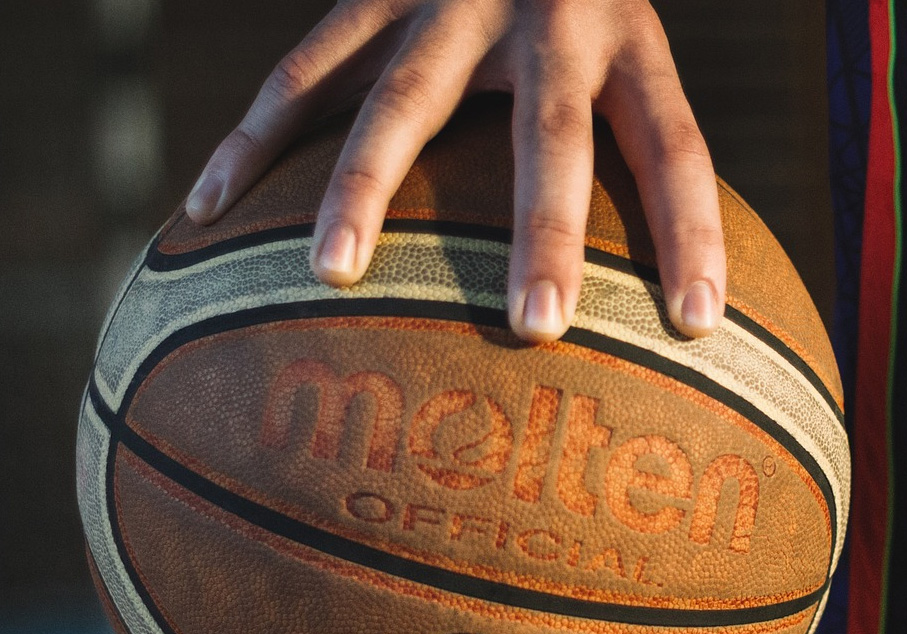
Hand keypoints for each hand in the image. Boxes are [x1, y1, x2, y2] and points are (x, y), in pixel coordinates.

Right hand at [184, 0, 725, 343]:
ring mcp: (450, 0)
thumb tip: (676, 288)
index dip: (693, 233)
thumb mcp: (629, 45)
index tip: (699, 327)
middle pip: (551, 130)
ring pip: (402, 100)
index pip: (675, 144)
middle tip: (538, 326)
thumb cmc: (581, 3)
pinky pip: (302, 74)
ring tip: (333, 275)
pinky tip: (206, 212)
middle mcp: (547, 15)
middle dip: (547, 229)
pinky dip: (253, 142)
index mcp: (628, 38)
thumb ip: (636, 139)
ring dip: (364, 188)